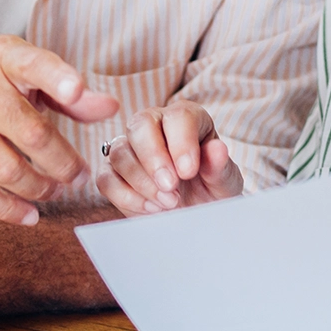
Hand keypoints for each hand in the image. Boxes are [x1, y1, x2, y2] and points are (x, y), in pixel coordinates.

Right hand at [0, 32, 118, 225]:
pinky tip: (29, 214)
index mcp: (3, 57)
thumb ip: (66, 93)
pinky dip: (8, 209)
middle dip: (64, 164)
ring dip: (40, 189)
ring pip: (7, 169)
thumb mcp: (19, 68)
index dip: (58, 78)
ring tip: (55, 191)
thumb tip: (110, 108)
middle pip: (31, 134)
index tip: (76, 89)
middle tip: (79, 176)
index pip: (34, 64)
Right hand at [96, 101, 243, 213]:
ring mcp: (130, 148)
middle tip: (171, 188)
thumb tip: (218, 150)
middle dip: (153, 159)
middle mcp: (154, 125)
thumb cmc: (212, 190)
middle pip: (140, 126)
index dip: (181, 143)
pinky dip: (126, 197)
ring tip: (168, 203)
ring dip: (142, 183)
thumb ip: (220, 166)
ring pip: (119, 153)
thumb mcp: (224, 182)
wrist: (197, 214)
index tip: (188, 172)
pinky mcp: (113, 172)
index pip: (177, 117)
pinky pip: (106, 179)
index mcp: (186, 119)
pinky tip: (151, 209)